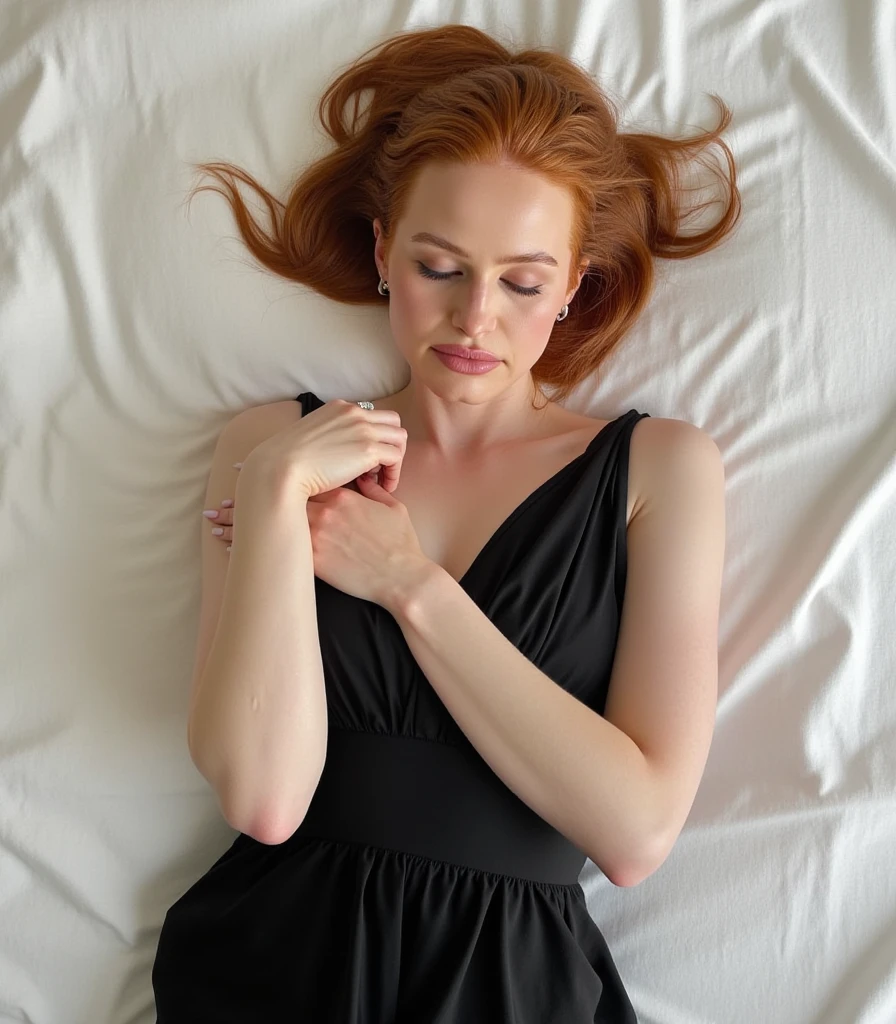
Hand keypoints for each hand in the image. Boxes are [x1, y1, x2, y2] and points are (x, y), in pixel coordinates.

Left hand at [203, 471, 433, 609]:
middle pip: (279, 498)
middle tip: (226, 492)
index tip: (256, 471)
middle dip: (251, 496)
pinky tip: (233, 547)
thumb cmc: (400, 545)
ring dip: (243, 522)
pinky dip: (254, 547)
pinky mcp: (314, 560)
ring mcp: (317, 535)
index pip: (304, 478)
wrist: (402, 577)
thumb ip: (375, 491)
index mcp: (343, 495)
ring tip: (217, 521)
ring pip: (272, 522)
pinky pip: (276, 550)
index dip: (278, 474)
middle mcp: (324, 511)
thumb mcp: (392, 508)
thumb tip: (366, 478)